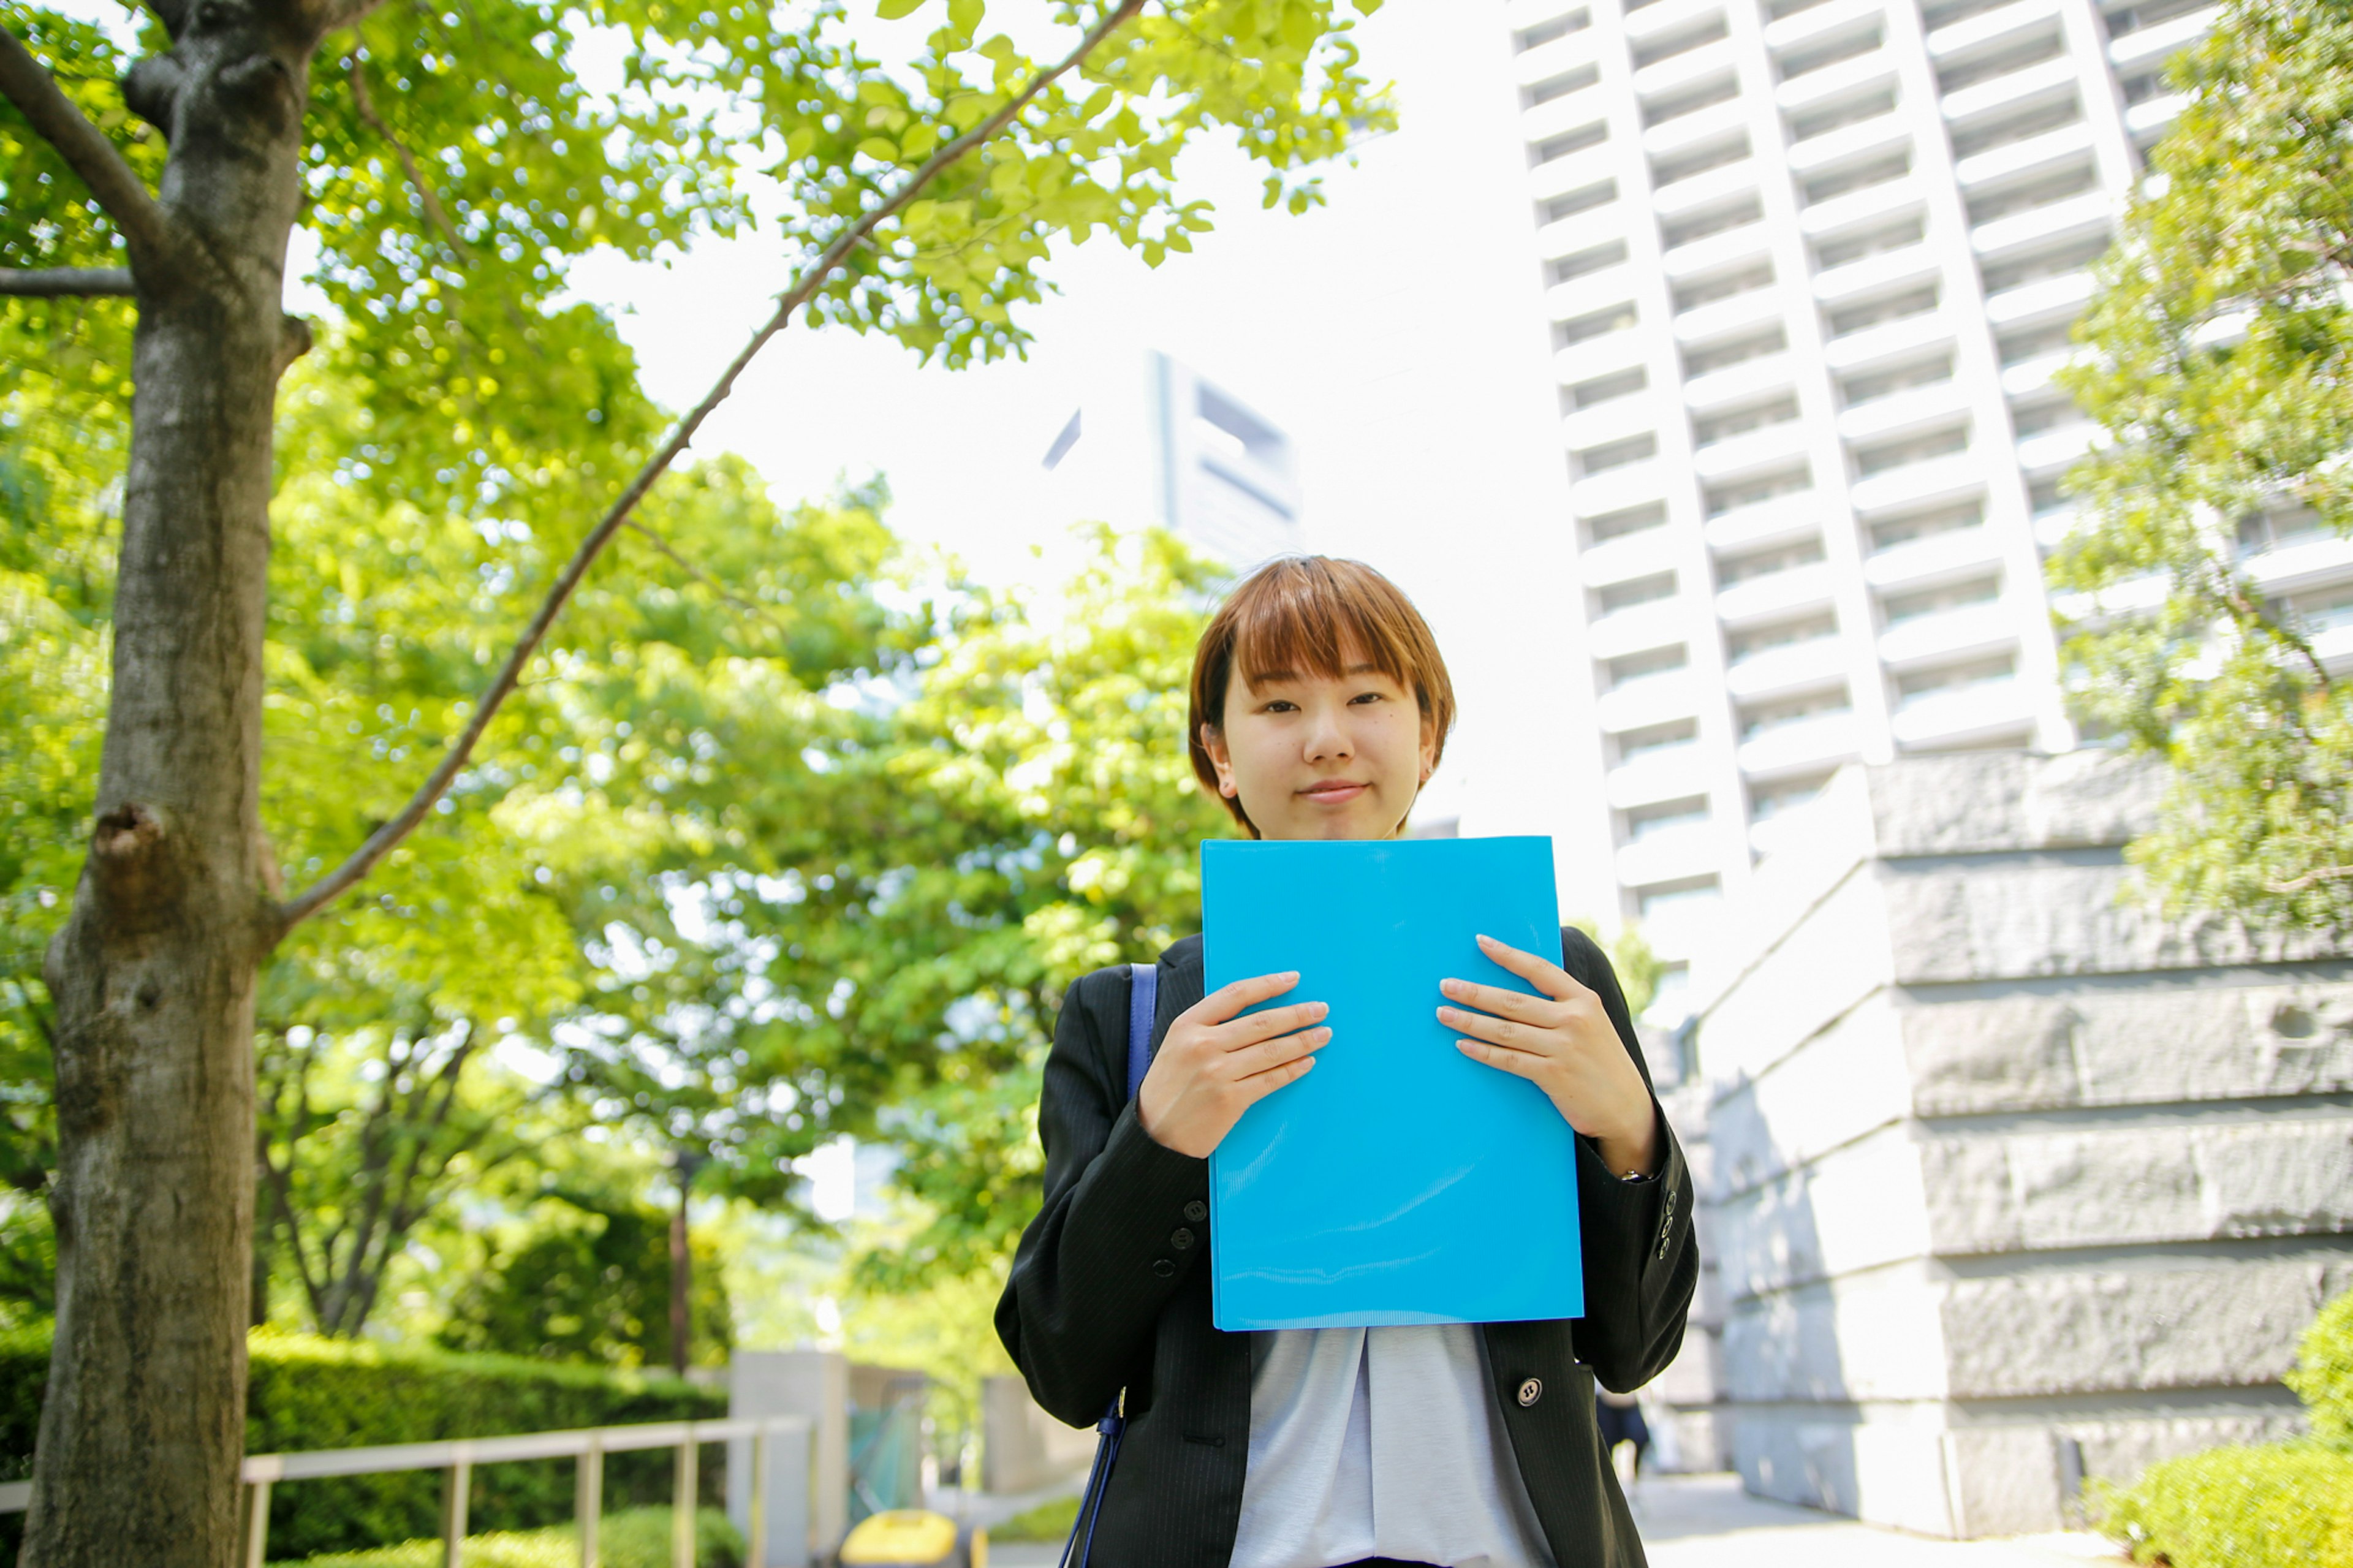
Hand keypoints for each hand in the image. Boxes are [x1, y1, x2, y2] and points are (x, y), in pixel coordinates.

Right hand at [1137, 971, 1329, 1158]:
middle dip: (1297, 1014)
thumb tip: (1256, 1012)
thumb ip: (1208, 1027)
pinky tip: (1307, 1062)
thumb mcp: (1177, 1045)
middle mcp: (1202, 1045)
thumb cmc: (1169, 1087)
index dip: (1268, 984)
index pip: (1236, 995)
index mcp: (1187, 1025)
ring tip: (1323, 1034)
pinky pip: (1271, 1079)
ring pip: (1272, 1051)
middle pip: (1261, 1022)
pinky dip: (1293, 1069)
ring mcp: (1217, 1073)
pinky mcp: (1231, 1100)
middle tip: (1321, 1009)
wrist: (1155, 1135)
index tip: (1293, 978)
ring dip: (1303, 1041)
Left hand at [1437, 934, 1659, 1177]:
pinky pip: (1509, 1060)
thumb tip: (1516, 993)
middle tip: (1446, 986)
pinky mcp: (1553, 1075)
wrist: (1626, 1107)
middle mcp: (1574, 1019)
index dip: (1508, 955)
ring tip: (1444, 1013)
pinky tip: (1463, 1045)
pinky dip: (1483, 1052)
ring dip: (1470, 1021)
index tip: (1480, 942)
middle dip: (1475, 992)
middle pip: (1513, 1002)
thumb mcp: (1592, 1023)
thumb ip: (1562, 1006)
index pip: (1539, 970)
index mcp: (1583, 1000)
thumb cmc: (1602, 1061)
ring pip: (1505, 1030)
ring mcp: (1563, 1048)